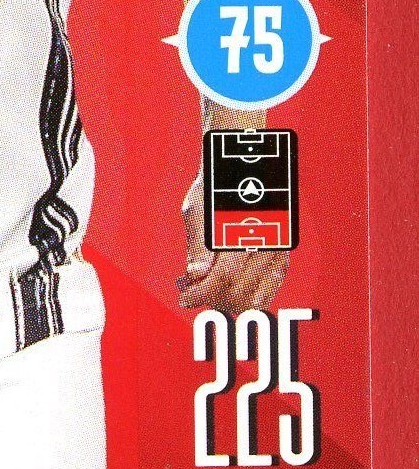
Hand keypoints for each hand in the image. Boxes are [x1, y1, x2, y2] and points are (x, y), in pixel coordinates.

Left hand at [176, 173, 288, 312]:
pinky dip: (254, 296)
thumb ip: (197, 245)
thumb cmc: (213, 187)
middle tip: (192, 296)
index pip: (223, 277)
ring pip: (259, 293)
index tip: (184, 298)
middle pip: (239, 289)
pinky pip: (273, 284)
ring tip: (210, 298)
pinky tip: (235, 298)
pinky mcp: (283, 250)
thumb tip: (194, 275)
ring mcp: (278, 246)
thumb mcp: (196, 209)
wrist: (241, 166)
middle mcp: (265, 240)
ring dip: (231, 302)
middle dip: (213, 299)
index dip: (202, 293)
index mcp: (241, 229)